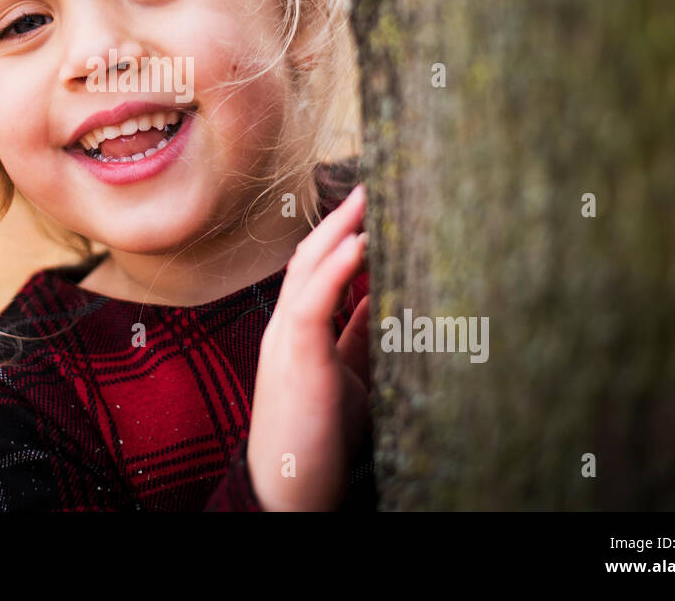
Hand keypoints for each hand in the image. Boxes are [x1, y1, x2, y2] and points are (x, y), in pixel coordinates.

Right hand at [247, 184, 371, 510]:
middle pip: (311, 257)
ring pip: (308, 269)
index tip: (374, 207)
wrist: (288, 490)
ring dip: (339, 230)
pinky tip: (358, 243)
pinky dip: (334, 268)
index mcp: (300, 331)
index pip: (320, 269)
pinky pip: (312, 302)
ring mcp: (286, 339)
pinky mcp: (295, 358)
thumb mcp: (351, 376)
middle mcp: (288, 327)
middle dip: (343, 220)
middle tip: (375, 184)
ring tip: (367, 197)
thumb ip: (363, 336)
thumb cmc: (320, 438)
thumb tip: (389, 296)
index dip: (344, 236)